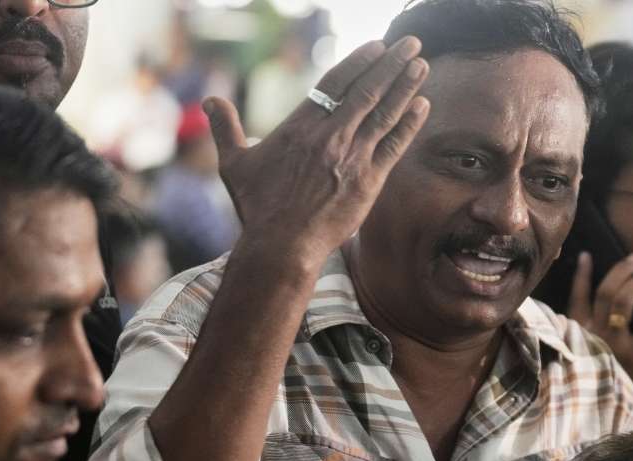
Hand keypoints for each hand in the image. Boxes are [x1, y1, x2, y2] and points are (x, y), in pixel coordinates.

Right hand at [204, 37, 430, 268]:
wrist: (282, 245)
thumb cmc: (257, 207)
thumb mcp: (234, 163)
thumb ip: (225, 128)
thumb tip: (209, 100)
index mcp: (300, 127)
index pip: (335, 83)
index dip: (359, 61)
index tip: (378, 45)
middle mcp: (329, 136)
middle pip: (366, 90)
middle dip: (391, 64)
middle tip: (411, 43)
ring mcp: (351, 157)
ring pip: (384, 113)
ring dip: (406, 86)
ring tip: (422, 64)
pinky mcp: (369, 181)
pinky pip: (394, 146)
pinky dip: (409, 124)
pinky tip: (423, 105)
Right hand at [567, 252, 632, 401]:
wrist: (610, 420)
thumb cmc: (600, 389)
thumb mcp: (586, 361)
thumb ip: (587, 340)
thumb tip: (598, 315)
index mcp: (578, 335)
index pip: (578, 298)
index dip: (582, 275)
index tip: (588, 256)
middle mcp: (593, 336)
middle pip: (606, 292)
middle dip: (621, 271)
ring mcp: (613, 345)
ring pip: (623, 301)